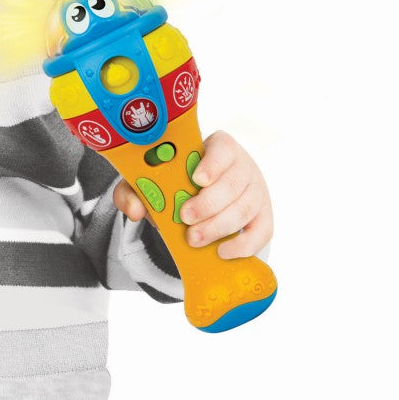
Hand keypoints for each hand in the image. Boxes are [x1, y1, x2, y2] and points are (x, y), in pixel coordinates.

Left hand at [111, 130, 273, 258]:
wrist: (199, 199)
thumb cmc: (177, 183)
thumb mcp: (152, 181)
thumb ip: (134, 190)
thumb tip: (136, 209)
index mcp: (218, 147)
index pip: (223, 149)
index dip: (213, 164)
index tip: (197, 179)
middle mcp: (242, 166)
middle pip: (234, 183)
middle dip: (209, 204)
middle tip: (186, 218)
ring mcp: (257, 191)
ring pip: (246, 208)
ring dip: (219, 227)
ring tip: (194, 239)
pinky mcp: (263, 215)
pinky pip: (262, 231)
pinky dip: (243, 245)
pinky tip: (222, 252)